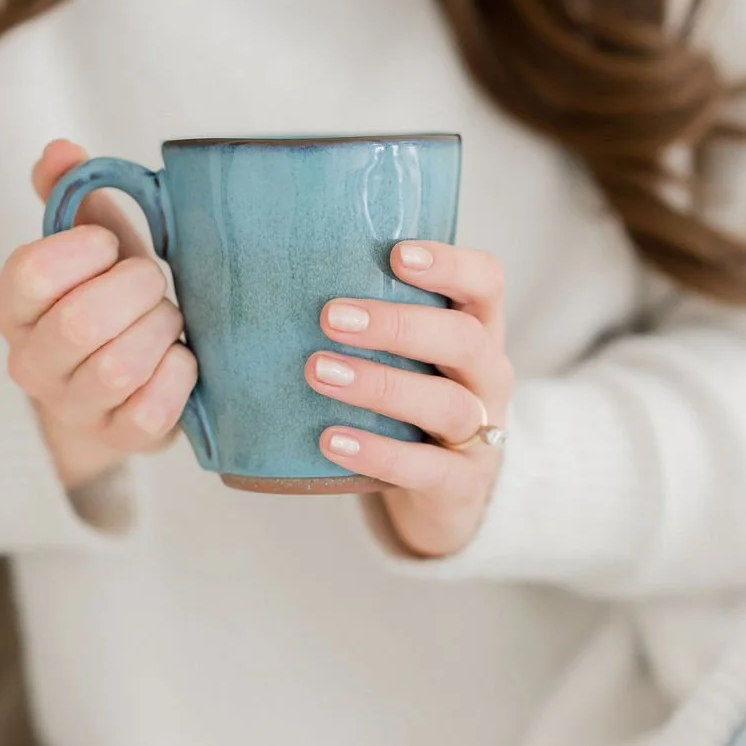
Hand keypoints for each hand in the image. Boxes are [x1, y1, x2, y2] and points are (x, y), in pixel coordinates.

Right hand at [0, 140, 196, 489]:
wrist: (123, 384)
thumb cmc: (110, 296)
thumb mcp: (91, 240)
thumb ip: (71, 191)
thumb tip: (61, 151)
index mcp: (10, 307)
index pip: (31, 273)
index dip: (86, 250)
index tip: (110, 245)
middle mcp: (29, 364)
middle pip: (80, 323)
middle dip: (136, 289)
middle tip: (153, 281)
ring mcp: (72, 408)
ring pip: (118, 368)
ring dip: (160, 330)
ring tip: (167, 318)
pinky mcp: (121, 440)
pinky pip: (152, 409)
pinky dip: (180, 373)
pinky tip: (181, 358)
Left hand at [305, 242, 512, 556]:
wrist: (446, 490)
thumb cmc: (410, 400)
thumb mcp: (408, 354)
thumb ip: (367, 316)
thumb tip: (257, 281)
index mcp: (478, 329)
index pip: (485, 282)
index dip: (450, 264)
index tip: (397, 255)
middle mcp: (488, 375)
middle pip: (464, 341)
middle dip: (398, 326)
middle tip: (330, 317)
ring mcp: (482, 432)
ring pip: (446, 404)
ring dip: (380, 385)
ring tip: (319, 372)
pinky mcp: (462, 483)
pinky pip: (426, 468)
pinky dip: (379, 452)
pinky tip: (331, 439)